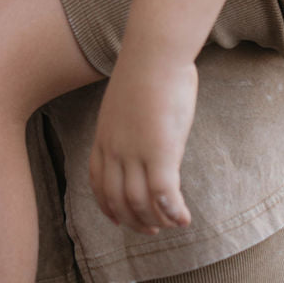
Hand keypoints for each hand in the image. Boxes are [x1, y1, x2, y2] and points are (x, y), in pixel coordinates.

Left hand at [89, 51, 197, 233]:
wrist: (155, 52)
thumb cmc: (147, 66)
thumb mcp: (125, 99)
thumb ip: (129, 121)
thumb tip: (142, 127)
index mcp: (104, 136)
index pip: (99, 184)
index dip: (109, 207)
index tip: (120, 219)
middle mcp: (115, 150)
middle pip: (118, 200)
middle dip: (133, 221)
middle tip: (151, 230)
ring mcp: (136, 153)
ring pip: (141, 204)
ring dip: (156, 221)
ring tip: (171, 224)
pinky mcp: (161, 153)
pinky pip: (165, 196)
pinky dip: (174, 213)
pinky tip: (184, 218)